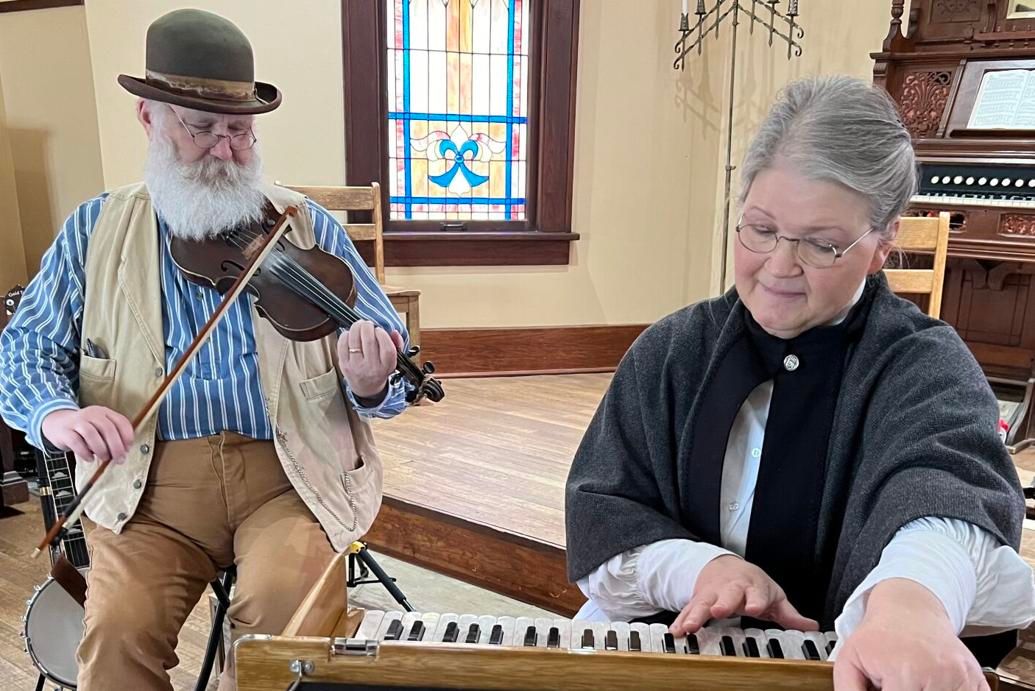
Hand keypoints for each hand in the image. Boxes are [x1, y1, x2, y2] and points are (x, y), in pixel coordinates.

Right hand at [41, 406, 133, 463]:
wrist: (57, 423)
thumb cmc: (84, 430)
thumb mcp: (99, 428)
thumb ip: (111, 437)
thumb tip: (123, 452)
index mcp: (104, 412)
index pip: (120, 421)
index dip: (127, 436)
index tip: (128, 449)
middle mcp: (91, 414)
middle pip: (107, 428)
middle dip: (116, 446)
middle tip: (119, 459)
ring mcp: (77, 421)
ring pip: (91, 434)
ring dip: (101, 449)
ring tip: (104, 458)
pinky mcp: (65, 431)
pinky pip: (76, 442)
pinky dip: (85, 452)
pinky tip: (90, 459)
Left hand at [336, 321, 403, 398]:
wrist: (366, 387)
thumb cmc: (379, 369)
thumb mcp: (393, 360)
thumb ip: (397, 344)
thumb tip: (394, 332)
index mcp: (386, 366)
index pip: (387, 348)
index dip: (382, 334)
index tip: (379, 330)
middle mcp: (372, 367)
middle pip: (369, 341)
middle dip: (368, 327)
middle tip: (368, 324)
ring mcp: (356, 366)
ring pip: (354, 340)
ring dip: (356, 327)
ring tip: (359, 325)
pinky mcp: (344, 364)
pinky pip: (342, 344)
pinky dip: (346, 335)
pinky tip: (350, 334)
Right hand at [669, 554, 818, 634]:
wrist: (725, 566)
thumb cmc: (751, 584)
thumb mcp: (772, 595)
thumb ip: (789, 614)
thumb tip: (812, 627)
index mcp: (753, 587)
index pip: (758, 594)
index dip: (757, 600)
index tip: (755, 608)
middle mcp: (731, 589)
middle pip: (728, 595)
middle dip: (723, 603)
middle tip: (718, 612)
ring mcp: (713, 594)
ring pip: (703, 603)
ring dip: (695, 614)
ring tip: (689, 627)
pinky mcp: (698, 600)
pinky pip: (688, 610)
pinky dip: (681, 620)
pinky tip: (676, 631)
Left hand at [833, 579, 986, 690]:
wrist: (911, 609)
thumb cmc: (880, 635)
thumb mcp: (850, 658)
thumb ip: (848, 690)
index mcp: (905, 671)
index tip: (886, 688)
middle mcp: (939, 675)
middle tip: (899, 683)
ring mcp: (962, 679)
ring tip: (915, 684)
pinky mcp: (977, 681)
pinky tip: (933, 686)